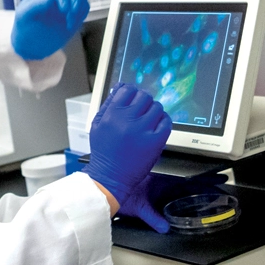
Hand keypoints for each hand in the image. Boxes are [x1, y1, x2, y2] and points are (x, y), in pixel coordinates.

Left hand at [10, 0, 89, 60]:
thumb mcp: (24, 16)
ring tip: (69, 21)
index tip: (64, 9)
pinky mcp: (75, 11)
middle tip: (73, 11)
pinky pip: (85, 6)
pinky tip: (70, 25)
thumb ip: (35, 5)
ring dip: (79, 6)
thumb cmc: (25, 27)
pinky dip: (81, 14)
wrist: (33, 44)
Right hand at [85, 84, 171, 231]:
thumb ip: (109, 104)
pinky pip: (166, 122)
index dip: (132, 93)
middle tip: (141, 111)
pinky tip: (156, 127)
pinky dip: (163, 121)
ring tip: (148, 121)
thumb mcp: (98, 124)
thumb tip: (120, 87)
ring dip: (154, 111)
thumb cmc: (104, 152)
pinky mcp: (155, 141)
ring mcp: (143, 130)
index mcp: (112, 114)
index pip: (128, 89)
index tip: (133, 100)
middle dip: (143, 102)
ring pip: (157, 107)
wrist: (110, 177)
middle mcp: (127, 119)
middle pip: (144, 96)